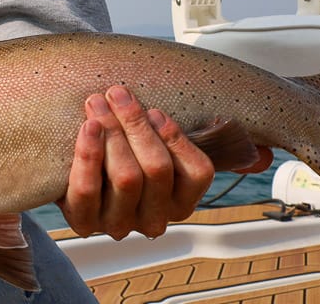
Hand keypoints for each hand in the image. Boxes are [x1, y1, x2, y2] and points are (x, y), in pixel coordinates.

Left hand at [58, 85, 217, 239]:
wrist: (70, 176)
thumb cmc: (119, 153)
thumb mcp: (151, 145)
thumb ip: (177, 137)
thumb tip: (249, 146)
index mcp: (181, 202)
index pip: (197, 173)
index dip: (177, 138)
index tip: (155, 110)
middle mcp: (155, 219)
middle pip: (157, 168)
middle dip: (137, 124)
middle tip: (118, 94)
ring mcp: (120, 225)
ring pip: (126, 177)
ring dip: (112, 131)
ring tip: (98, 103)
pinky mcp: (85, 223)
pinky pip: (88, 189)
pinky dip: (88, 153)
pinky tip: (87, 128)